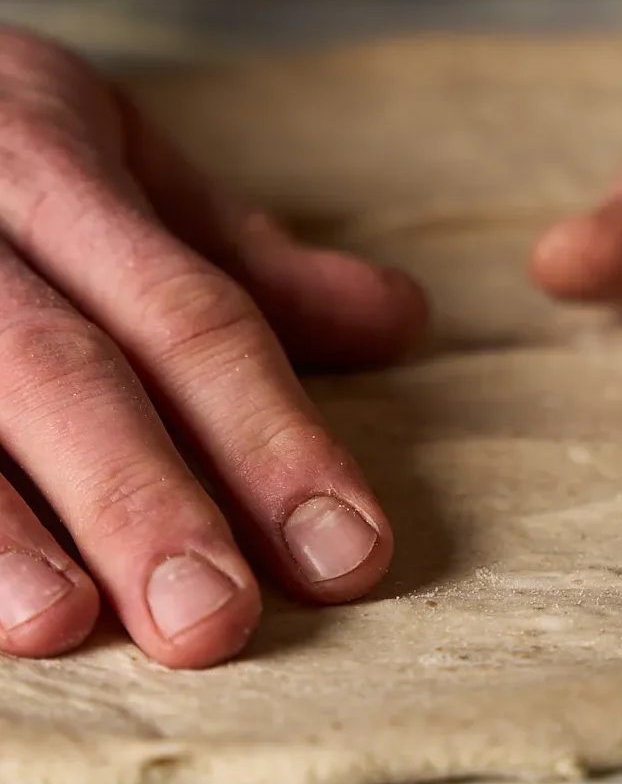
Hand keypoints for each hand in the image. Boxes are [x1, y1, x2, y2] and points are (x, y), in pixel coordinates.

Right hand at [0, 30, 425, 666]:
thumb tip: (404, 320)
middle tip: (213, 621)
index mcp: (55, 167)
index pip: (187, 317)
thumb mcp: (119, 157)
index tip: (349, 553)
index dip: (271, 439)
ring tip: (59, 625)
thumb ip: (244, 256)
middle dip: (140, 500)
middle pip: (61, 371)